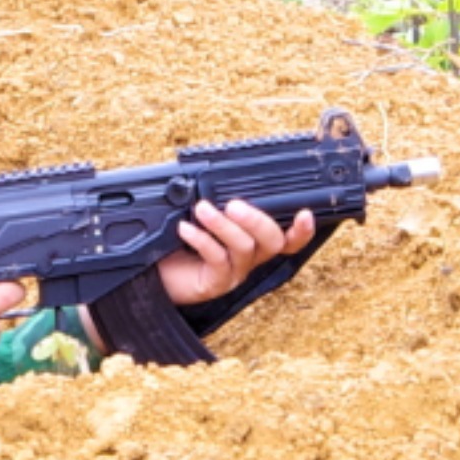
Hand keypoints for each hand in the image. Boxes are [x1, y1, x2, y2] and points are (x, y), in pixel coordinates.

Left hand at [152, 196, 320, 308]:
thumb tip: (214, 175)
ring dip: (224, 225)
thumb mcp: (200, 217)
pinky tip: (185, 229)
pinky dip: (203, 240)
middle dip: (257, 220)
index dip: (302, 230)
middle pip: (272, 241)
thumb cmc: (179, 243)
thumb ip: (215, 200)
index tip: (305, 213)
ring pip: (245, 248)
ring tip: (202, 209)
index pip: (288, 238)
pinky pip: (218, 260)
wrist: (154, 272)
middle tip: (234, 205)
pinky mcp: (216, 284)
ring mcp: (235, 273)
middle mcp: (250, 258)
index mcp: (254, 241)